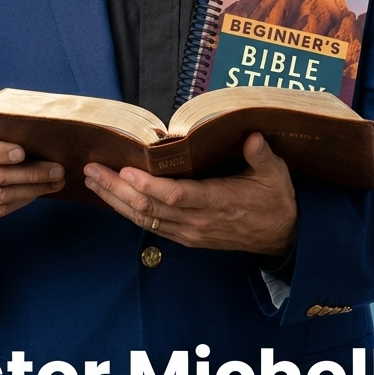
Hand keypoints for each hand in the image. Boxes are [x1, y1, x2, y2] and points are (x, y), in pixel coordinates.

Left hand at [83, 133, 296, 254]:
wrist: (282, 238)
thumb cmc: (276, 201)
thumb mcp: (276, 175)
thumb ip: (261, 156)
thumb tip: (253, 136)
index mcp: (219, 203)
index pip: (176, 196)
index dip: (148, 185)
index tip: (126, 170)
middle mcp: (199, 222)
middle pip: (150, 208)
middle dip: (117, 189)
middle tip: (91, 169)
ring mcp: (190, 233)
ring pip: (145, 219)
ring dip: (115, 200)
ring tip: (92, 181)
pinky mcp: (186, 238)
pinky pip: (152, 226)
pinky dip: (128, 211)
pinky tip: (113, 198)